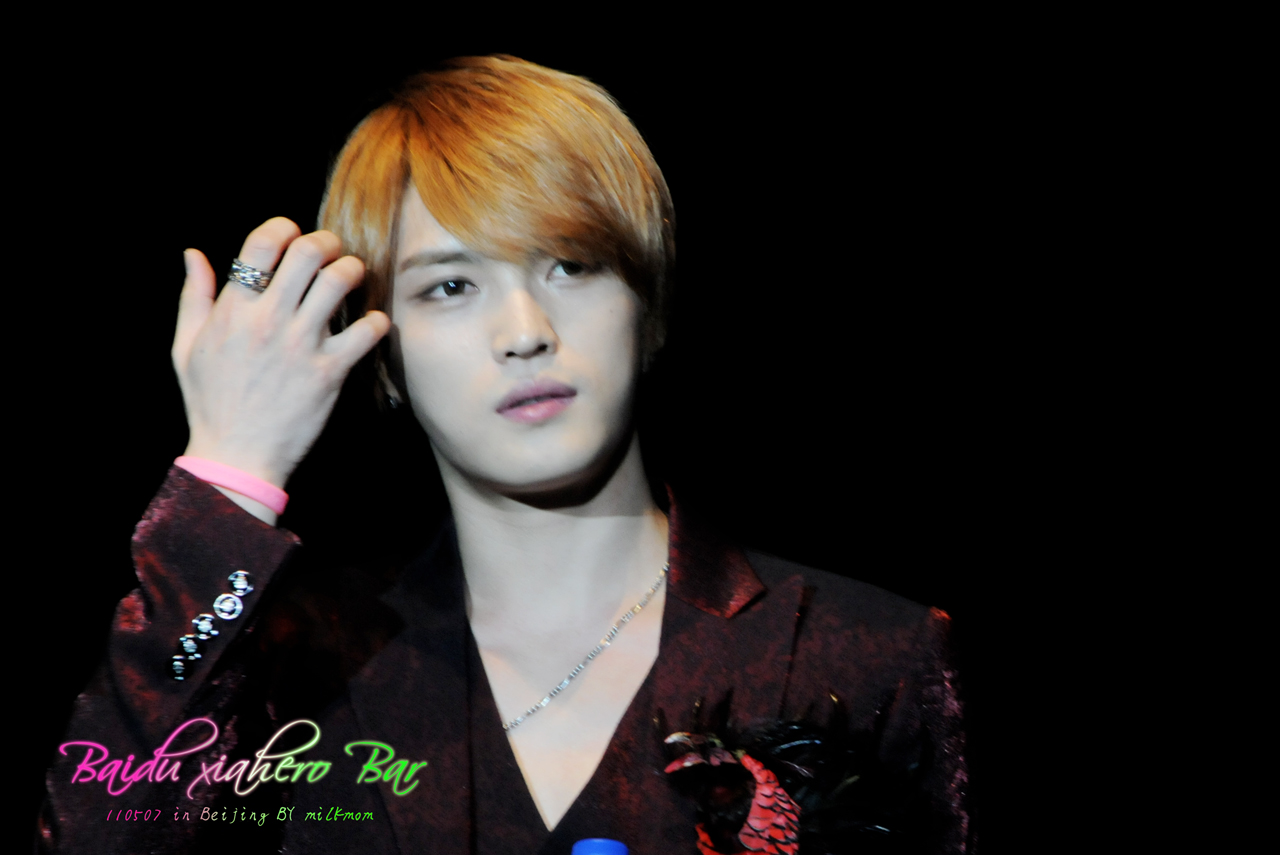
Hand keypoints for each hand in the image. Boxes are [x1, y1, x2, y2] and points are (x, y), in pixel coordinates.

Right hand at [174, 218, 390, 492]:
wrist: (236, 456)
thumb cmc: (210, 402)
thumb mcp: (186, 346)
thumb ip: (194, 296)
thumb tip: (194, 254)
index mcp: (233, 310)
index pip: (262, 243)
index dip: (284, 227)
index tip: (294, 234)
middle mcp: (268, 320)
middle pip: (307, 253)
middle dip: (327, 242)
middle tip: (334, 251)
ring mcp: (300, 345)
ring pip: (339, 282)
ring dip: (353, 270)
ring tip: (354, 276)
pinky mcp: (328, 371)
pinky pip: (365, 331)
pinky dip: (377, 321)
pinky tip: (372, 322)